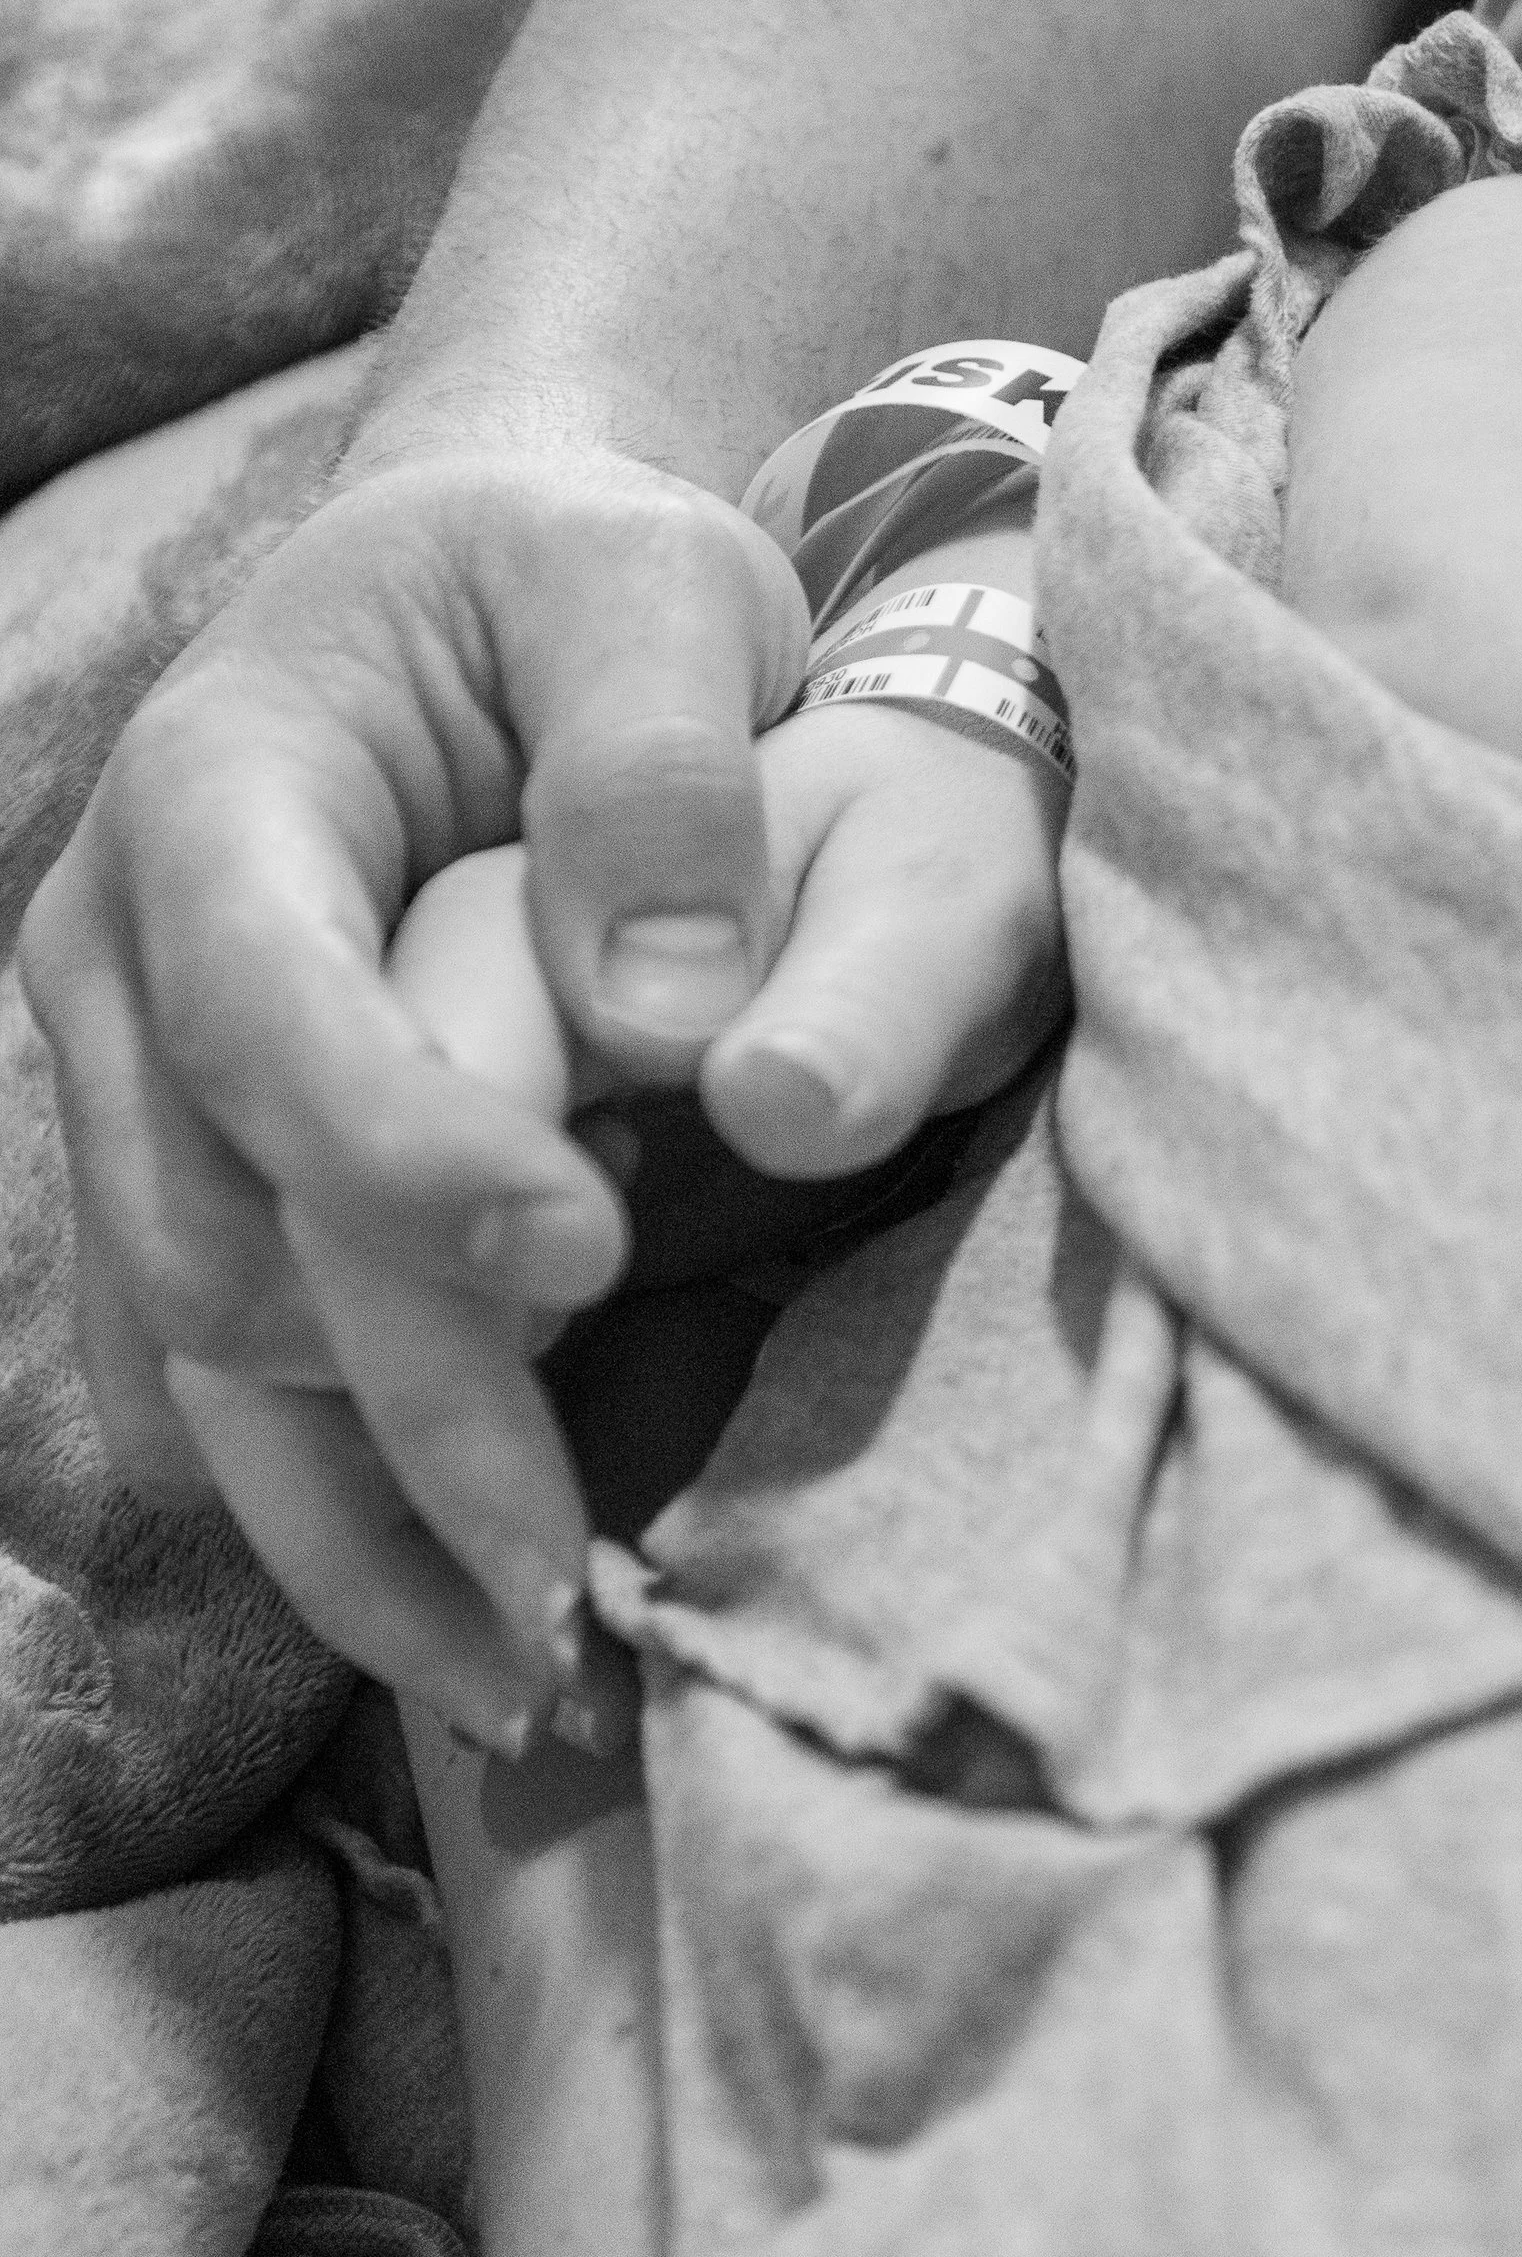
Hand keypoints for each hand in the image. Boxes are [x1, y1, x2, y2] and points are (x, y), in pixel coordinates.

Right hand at [19, 447, 1061, 1742]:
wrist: (475, 601)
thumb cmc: (579, 587)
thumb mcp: (654, 578)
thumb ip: (662, 758)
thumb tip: (666, 1020)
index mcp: (217, 798)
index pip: (268, 1012)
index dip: (403, 1152)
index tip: (583, 1257)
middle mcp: (120, 966)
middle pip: (220, 1242)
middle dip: (394, 1422)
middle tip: (574, 1584)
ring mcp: (132, 1097)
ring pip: (194, 1367)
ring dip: (349, 1537)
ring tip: (529, 1679)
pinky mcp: (186, 1193)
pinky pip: (216, 1392)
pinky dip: (333, 1520)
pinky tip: (470, 1626)